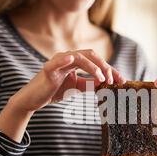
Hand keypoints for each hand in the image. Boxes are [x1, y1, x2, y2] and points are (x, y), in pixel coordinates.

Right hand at [10, 49, 125, 112]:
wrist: (34, 100)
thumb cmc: (54, 91)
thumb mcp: (76, 87)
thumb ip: (89, 84)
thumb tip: (104, 84)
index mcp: (75, 61)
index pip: (97, 61)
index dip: (110, 70)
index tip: (122, 80)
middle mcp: (68, 58)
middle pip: (91, 55)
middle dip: (105, 66)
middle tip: (113, 80)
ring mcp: (58, 61)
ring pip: (80, 57)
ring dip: (94, 67)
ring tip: (102, 78)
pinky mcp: (49, 69)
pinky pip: (58, 62)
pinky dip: (65, 60)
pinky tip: (72, 61)